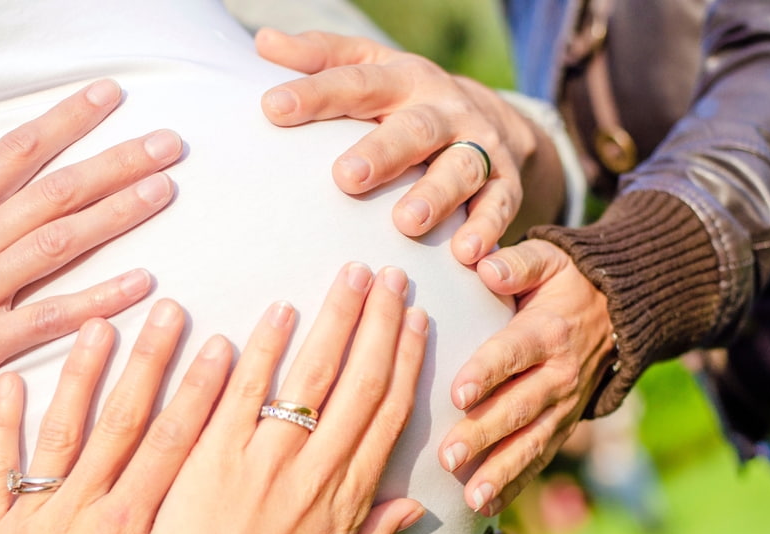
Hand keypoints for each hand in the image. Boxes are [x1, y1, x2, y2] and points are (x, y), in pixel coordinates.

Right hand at [0, 80, 182, 445]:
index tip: (111, 97)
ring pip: (60, 244)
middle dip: (116, 162)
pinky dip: (96, 300)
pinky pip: (48, 319)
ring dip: (118, 215)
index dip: (69, 120)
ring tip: (164, 190)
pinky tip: (141, 283)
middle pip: (55, 192)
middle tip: (169, 144)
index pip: (18, 151)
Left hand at [0, 299, 232, 533]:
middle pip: (125, 423)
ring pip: (65, 431)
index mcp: (130, 528)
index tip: (221, 349)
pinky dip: (1, 424)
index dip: (199, 393)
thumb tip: (237, 517)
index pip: (173, 444)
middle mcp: (86, 510)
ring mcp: (36, 515)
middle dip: (150, 363)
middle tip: (166, 312)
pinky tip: (11, 381)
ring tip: (97, 323)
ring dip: (82, 374)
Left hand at [137, 264, 427, 533]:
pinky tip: (280, 310)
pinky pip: (244, 390)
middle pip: (360, 381)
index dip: (406, 360)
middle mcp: (315, 471)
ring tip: (350, 275)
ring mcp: (265, 458)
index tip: (414, 319)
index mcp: (346, 499)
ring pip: (312, 375)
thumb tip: (416, 505)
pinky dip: (263, 347)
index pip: (387, 413)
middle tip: (389, 274)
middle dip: (379, 322)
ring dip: (336, 319)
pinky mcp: (214, 452)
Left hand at [256, 29, 562, 263]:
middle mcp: (444, 110)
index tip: (273, 108)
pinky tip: (468, 255)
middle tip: (346, 177)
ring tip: (408, 224)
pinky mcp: (506, 183)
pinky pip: (501, 206)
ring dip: (437, 196)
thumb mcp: (369, 67)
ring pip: (461, 168)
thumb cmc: (405, 99)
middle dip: (383, 153)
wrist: (492, 118)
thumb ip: (320, 58)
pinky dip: (488, 230)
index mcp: (402, 80)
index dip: (316, 93)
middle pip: (414, 128)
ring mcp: (479, 145)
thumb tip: (263, 41)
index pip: (356, 83)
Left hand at [437, 240, 615, 514]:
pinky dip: (514, 484)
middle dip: (484, 434)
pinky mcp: (563, 426)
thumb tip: (486, 267)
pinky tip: (484, 507)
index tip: (458, 394)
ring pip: (531, 443)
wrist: (621, 311)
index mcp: (548, 332)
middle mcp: (559, 375)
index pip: (513, 354)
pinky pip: (539, 459)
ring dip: (501, 471)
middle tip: (448, 456)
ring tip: (471, 497)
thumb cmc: (565, 281)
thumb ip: (518, 263)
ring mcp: (564, 406)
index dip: (487, 373)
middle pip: (518, 408)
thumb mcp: (549, 258)